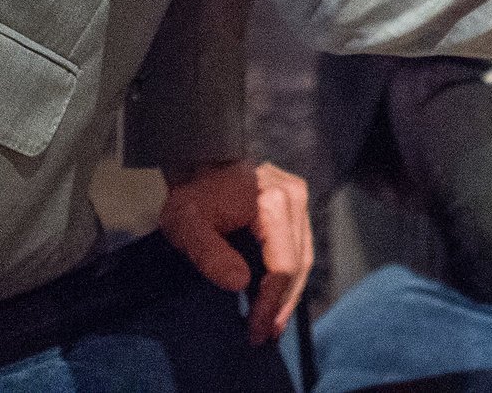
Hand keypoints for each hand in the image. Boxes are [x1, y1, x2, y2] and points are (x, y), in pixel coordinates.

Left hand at [159, 160, 312, 343]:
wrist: (199, 156)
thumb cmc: (192, 192)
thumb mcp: (187, 224)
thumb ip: (210, 254)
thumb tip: (239, 284)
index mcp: (273, 202)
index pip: (282, 265)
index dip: (270, 302)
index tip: (254, 330)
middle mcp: (294, 197)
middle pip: (299, 263)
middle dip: (283, 303)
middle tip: (266, 334)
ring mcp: (299, 198)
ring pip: (304, 256)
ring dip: (290, 293)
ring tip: (272, 321)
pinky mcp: (295, 203)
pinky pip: (299, 245)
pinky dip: (289, 274)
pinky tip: (275, 294)